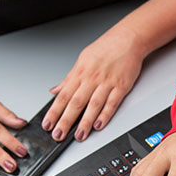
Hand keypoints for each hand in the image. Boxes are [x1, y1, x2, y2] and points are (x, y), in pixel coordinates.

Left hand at [42, 26, 145, 141]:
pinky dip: (105, 115)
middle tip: (58, 135)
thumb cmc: (105, 48)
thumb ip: (69, 78)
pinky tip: (99, 125)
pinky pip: (112, 103)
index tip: (48, 124)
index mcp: (80, 73)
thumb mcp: (82, 60)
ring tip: (79, 136)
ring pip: (93, 105)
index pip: (63, 96)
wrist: (127, 39)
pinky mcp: (121, 86)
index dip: (54, 112)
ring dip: (85, 122)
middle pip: (75, 103)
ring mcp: (106, 83)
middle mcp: (91, 78)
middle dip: (65, 121)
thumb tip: (55, 90)